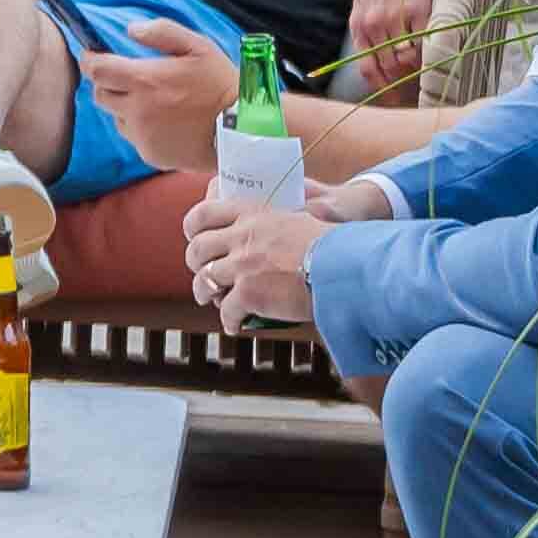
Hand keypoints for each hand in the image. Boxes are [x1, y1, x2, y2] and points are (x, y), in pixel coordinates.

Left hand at [185, 182, 321, 330]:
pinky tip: (236, 325)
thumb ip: (275, 225)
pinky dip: (229, 321)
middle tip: (202, 272)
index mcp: (253, 212)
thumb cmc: (331, 245)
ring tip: (211, 299)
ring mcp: (242, 265)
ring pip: (204, 281)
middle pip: (198, 249)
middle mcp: (242, 236)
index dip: (193, 226)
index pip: (205, 212)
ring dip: (204, 293)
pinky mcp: (248, 293)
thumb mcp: (298, 220)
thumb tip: (274, 236)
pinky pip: (227, 311)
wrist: (343, 267)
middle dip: (195, 263)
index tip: (195, 235)